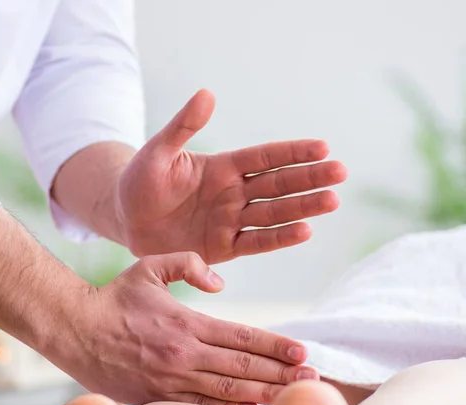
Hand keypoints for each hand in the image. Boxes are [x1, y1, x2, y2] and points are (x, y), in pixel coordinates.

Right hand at [78, 251, 317, 404]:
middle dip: (281, 374)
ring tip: (292, 399)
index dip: (276, 345)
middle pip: (243, 365)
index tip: (303, 353)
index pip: (243, 335)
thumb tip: (220, 282)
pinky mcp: (157, 395)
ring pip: (227, 389)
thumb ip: (189, 264)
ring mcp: (172, 378)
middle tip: (312, 382)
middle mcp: (185, 352)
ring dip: (263, 394)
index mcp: (188, 322)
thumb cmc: (114, 297)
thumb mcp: (150, 267)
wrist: (74, 329)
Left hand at [117, 90, 347, 263]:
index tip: (323, 147)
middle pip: (278, 184)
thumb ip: (183, 127)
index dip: (292, 152)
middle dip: (309, 179)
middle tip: (340, 173)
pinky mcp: (224, 247)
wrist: (127, 219)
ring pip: (274, 213)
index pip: (265, 157)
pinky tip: (304, 231)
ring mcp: (231, 221)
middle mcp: (234, 193)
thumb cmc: (141, 182)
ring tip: (331, 201)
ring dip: (302, 208)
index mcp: (223, 167)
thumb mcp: (158, 152)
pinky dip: (279, 238)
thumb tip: (207, 94)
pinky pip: (256, 243)